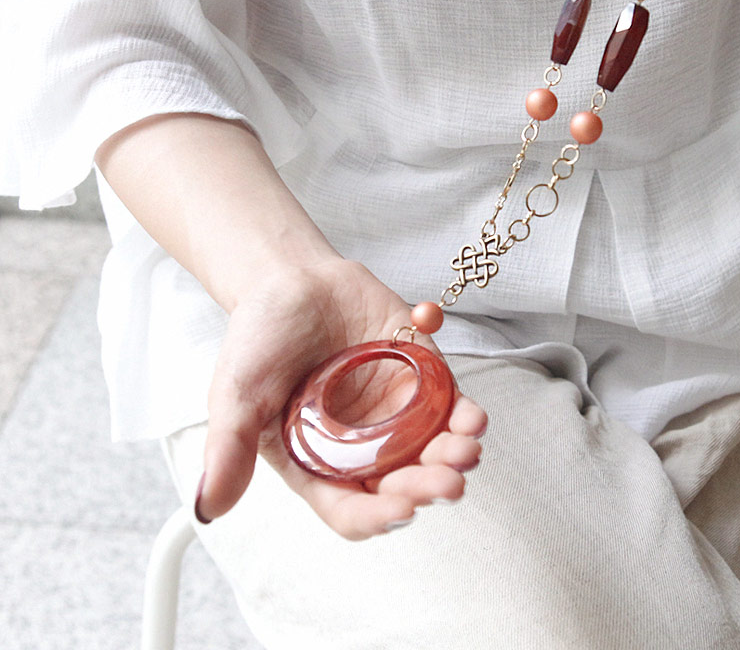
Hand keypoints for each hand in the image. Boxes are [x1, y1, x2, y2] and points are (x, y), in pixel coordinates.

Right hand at [195, 257, 487, 539]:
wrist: (291, 279)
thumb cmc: (259, 337)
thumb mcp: (236, 395)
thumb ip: (228, 450)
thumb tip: (209, 507)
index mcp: (316, 460)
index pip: (350, 508)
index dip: (376, 517)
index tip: (401, 509)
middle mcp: (359, 445)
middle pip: (400, 484)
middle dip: (426, 487)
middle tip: (447, 482)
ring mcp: (392, 412)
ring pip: (433, 450)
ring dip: (454, 456)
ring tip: (466, 448)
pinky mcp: (418, 376)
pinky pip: (448, 405)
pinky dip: (465, 414)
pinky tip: (472, 416)